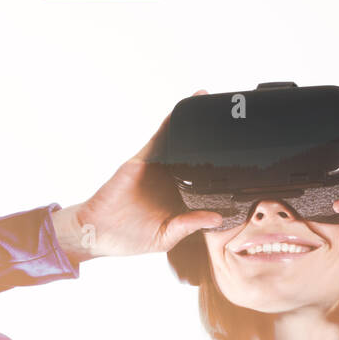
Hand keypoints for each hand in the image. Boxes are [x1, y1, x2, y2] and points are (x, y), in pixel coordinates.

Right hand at [52, 90, 222, 263]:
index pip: (202, 180)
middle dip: (207, 139)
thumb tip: (217, 218)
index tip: (240, 158)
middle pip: (192, 156)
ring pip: (177, 142)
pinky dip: (170, 125)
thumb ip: (189, 225)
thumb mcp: (166, 237)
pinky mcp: (142, 161)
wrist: (98, 231)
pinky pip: (158, 139)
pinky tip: (183, 111)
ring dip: (191, 124)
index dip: (218, 169)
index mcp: (178, 199)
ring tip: (207, 101)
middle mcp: (169, 181)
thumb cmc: (130, 238)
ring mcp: (155, 169)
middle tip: (228, 121)